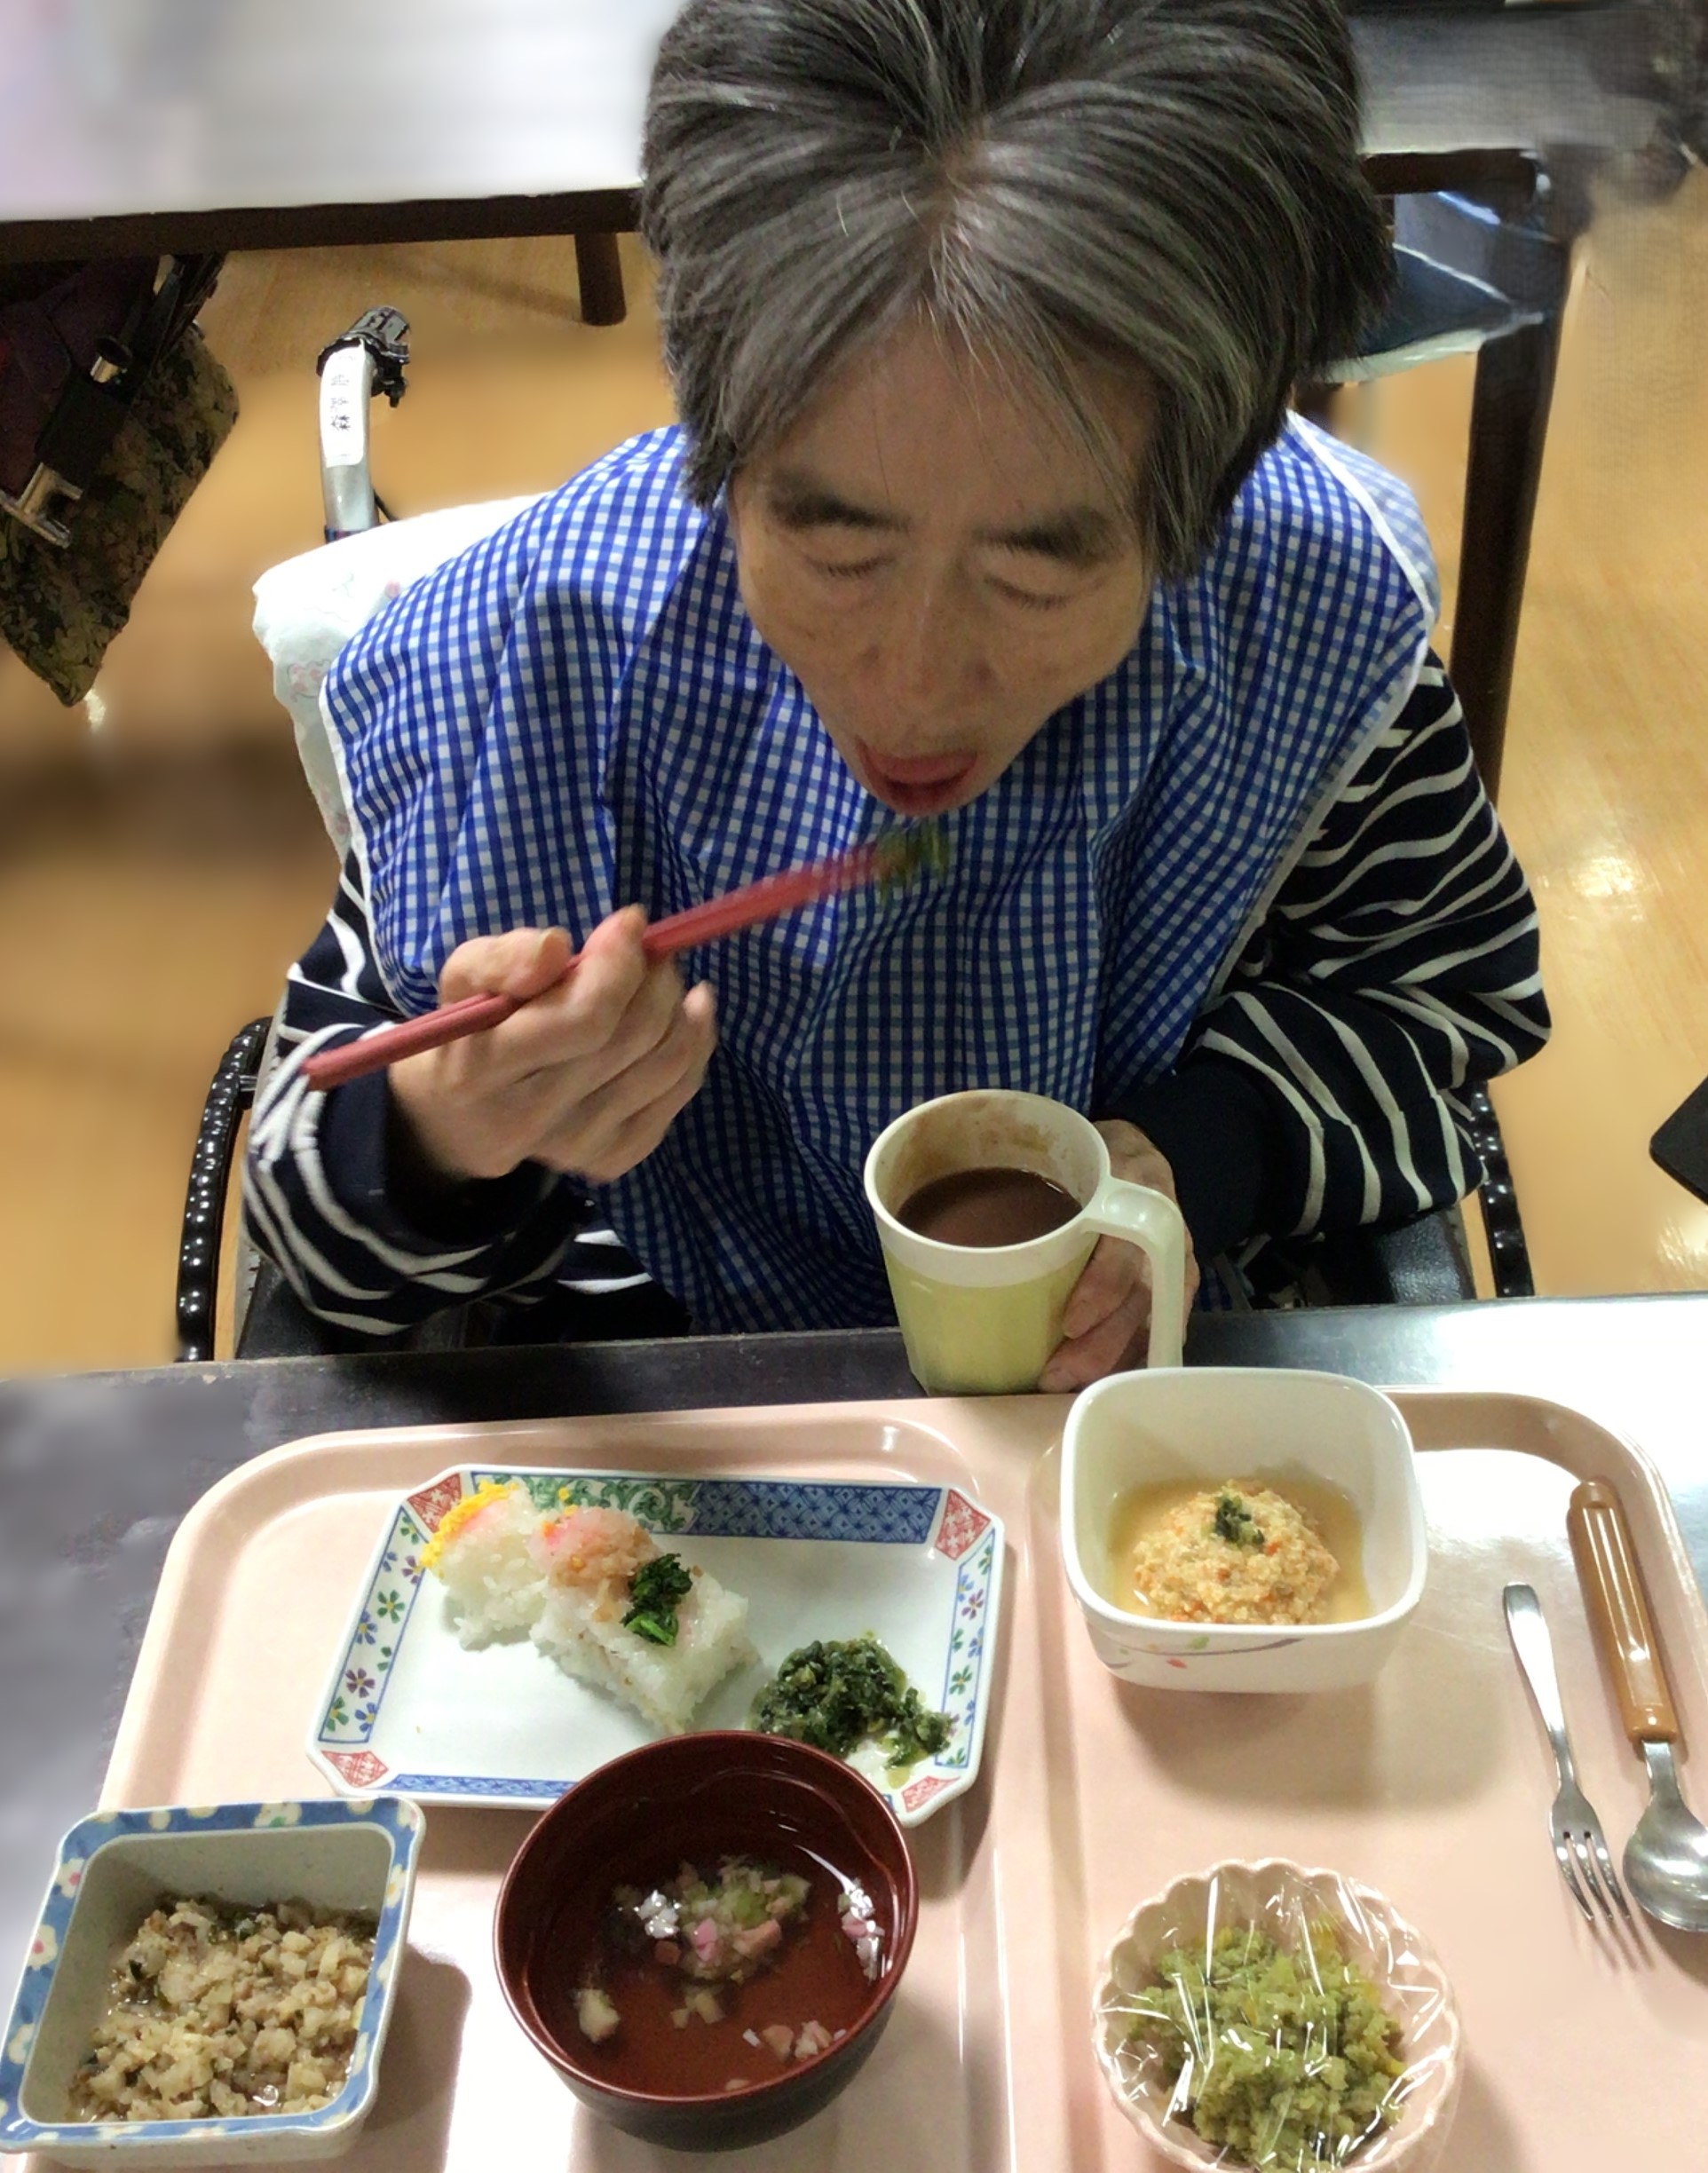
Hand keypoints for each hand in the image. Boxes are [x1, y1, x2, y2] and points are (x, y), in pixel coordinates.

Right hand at [388, 908, 717, 1186]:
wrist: (465, 1115)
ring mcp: (577, 1147)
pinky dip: (695, 1042)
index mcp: (485, 1069)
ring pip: (667, 1064)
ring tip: (662, 978)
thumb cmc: (472, 1029)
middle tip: (648, 951)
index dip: (620, 964)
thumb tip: (556, 946)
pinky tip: (687, 1013)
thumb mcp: (464, 977)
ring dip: (679, 1007)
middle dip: (654, 978)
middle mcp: (533, 1119)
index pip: (584, 1020)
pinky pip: (679, 1090)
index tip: (629, 923)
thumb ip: (503, 958)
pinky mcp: (612, 1158)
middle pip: (633, 1038)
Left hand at [1038, 1120, 1199, 1391]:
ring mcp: (1176, 1271)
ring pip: (1152, 1327)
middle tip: (1053, 1374)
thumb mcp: (1073, 1158)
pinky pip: (1160, 1336)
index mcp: (1140, 1198)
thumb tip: (958, 1222)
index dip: (1103, 1289)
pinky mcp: (1176, 1295)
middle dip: (1100, 1346)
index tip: (1069, 1322)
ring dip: (1112, 1363)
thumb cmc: (1097, 1164)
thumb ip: (1035, 1182)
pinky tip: (1100, 1384)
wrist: (1143, 1159)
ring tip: (1067, 1386)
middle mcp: (1166, 1239)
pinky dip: (1131, 1363)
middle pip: (1140, 1303)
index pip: (1127, 1250)